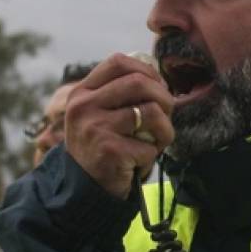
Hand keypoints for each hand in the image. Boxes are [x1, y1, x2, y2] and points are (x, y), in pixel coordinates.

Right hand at [64, 52, 173, 197]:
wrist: (83, 189)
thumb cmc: (102, 148)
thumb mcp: (100, 115)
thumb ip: (120, 95)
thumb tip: (158, 78)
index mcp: (82, 93)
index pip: (118, 62)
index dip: (146, 70)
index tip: (158, 86)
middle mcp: (84, 106)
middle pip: (139, 82)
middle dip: (164, 97)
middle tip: (167, 114)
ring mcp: (95, 128)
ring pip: (151, 112)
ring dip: (165, 130)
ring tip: (158, 142)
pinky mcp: (109, 151)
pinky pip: (149, 145)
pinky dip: (153, 155)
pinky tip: (140, 163)